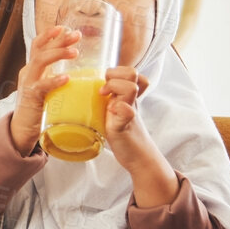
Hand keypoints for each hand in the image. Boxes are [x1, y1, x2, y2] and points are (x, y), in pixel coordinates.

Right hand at [9, 25, 79, 154]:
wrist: (21, 130)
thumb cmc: (37, 109)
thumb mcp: (46, 89)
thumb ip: (55, 78)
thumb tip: (76, 72)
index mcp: (31, 69)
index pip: (38, 46)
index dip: (49, 35)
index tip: (65, 27)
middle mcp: (27, 72)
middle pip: (40, 49)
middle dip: (59, 40)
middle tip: (77, 35)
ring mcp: (27, 84)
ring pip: (40, 61)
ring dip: (58, 54)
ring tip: (75, 52)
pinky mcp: (31, 98)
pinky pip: (42, 86)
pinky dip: (54, 80)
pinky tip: (66, 78)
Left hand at [101, 67, 177, 206]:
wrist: (140, 158)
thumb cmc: (125, 136)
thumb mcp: (118, 114)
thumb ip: (112, 102)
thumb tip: (89, 92)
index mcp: (129, 97)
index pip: (132, 72)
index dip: (118, 71)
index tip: (105, 82)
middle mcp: (131, 101)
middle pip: (132, 72)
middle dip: (115, 75)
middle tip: (105, 89)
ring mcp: (130, 112)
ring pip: (130, 87)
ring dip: (115, 88)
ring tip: (106, 98)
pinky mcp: (125, 126)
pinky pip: (126, 111)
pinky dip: (118, 109)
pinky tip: (111, 114)